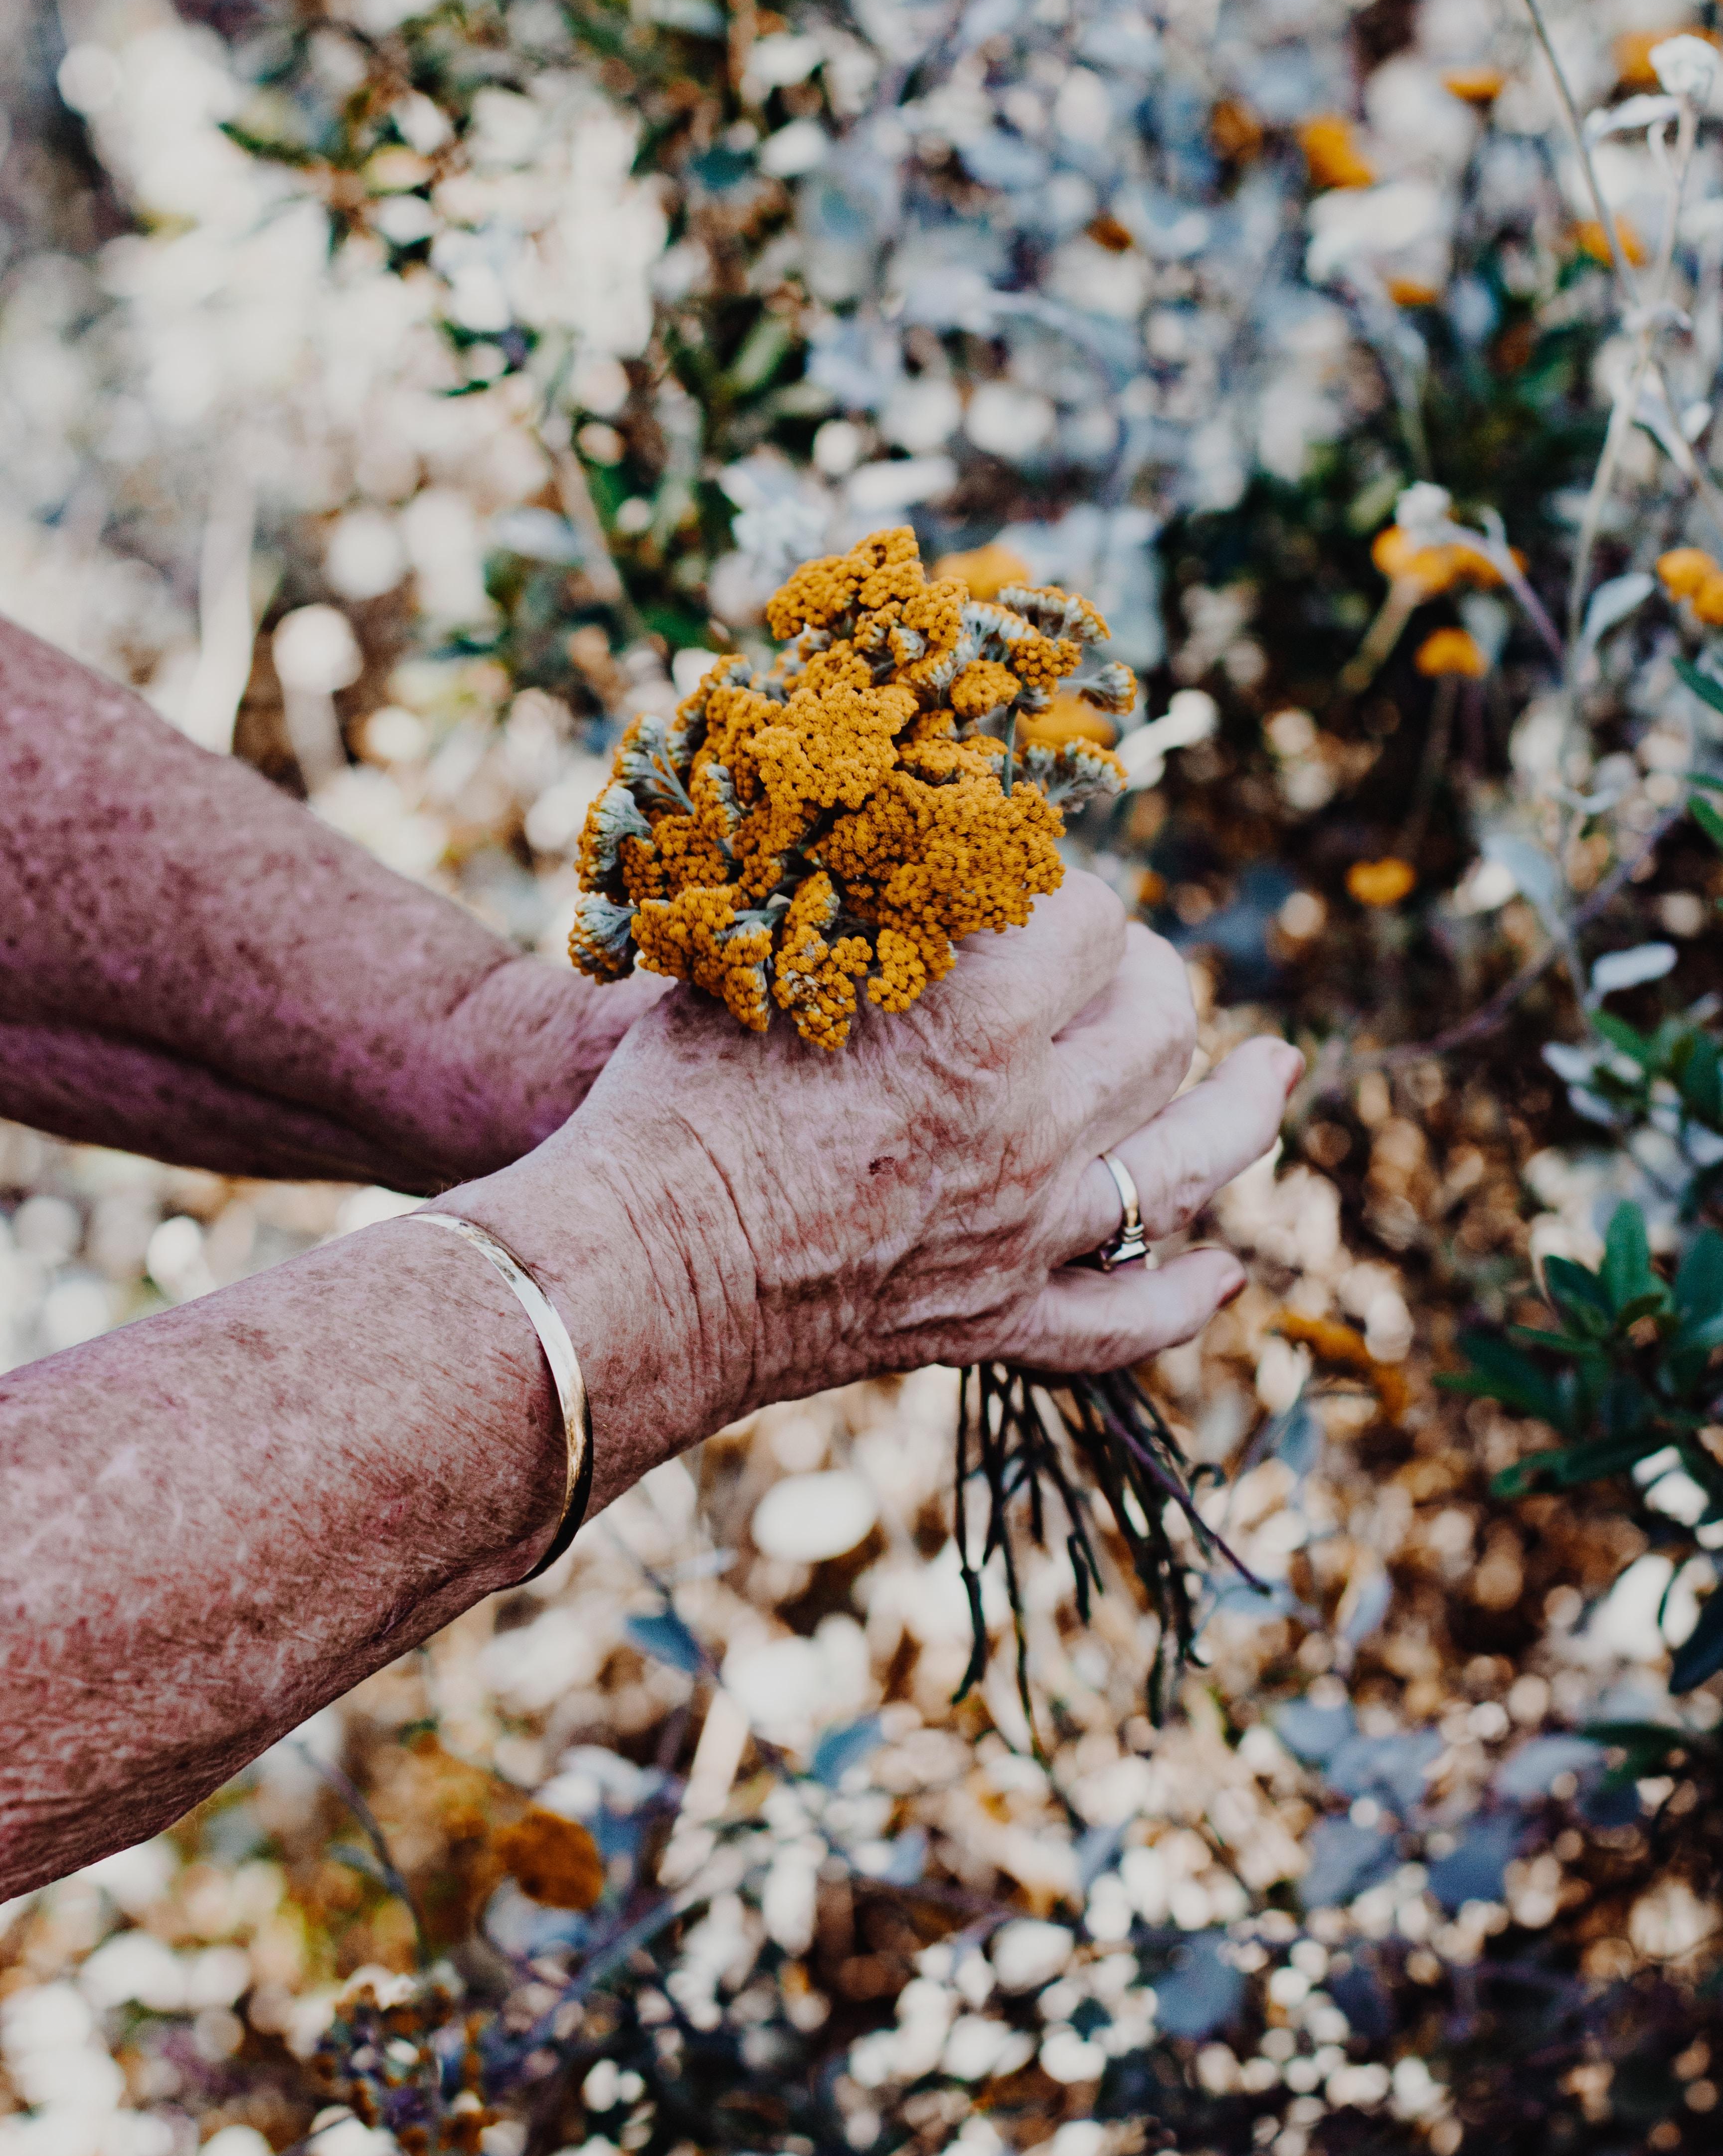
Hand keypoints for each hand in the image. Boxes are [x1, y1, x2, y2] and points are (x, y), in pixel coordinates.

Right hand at [457, 872, 1300, 1506]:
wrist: (631, 1273)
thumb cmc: (676, 1102)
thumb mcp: (767, 965)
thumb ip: (857, 906)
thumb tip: (905, 831)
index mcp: (976, 1025)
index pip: (1087, 918)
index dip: (1065, 888)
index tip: (1031, 881)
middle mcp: (1030, 1130)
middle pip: (1161, 1025)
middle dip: (1153, 971)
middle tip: (1122, 957)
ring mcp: (1027, 1237)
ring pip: (1189, 1164)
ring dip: (1242, 1109)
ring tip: (1277, 1073)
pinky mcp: (997, 1323)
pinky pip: (1130, 1318)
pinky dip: (1188, 1291)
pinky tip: (1227, 1266)